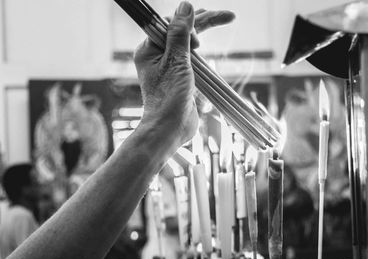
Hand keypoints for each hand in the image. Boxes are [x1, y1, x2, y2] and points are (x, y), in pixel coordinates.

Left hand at [134, 1, 234, 144]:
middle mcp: (157, 55)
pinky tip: (208, 45)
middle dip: (203, 22)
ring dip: (204, 31)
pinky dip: (201, 50)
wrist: (170, 128)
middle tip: (228, 16)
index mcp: (149, 50)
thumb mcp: (176, 61)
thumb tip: (185, 6)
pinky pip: (190, 57)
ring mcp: (168, 66)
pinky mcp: (179, 76)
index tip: (197, 44)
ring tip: (225, 17)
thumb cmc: (168, 97)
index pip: (169, 24)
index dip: (187, 26)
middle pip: (181, 31)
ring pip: (187, 42)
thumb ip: (180, 34)